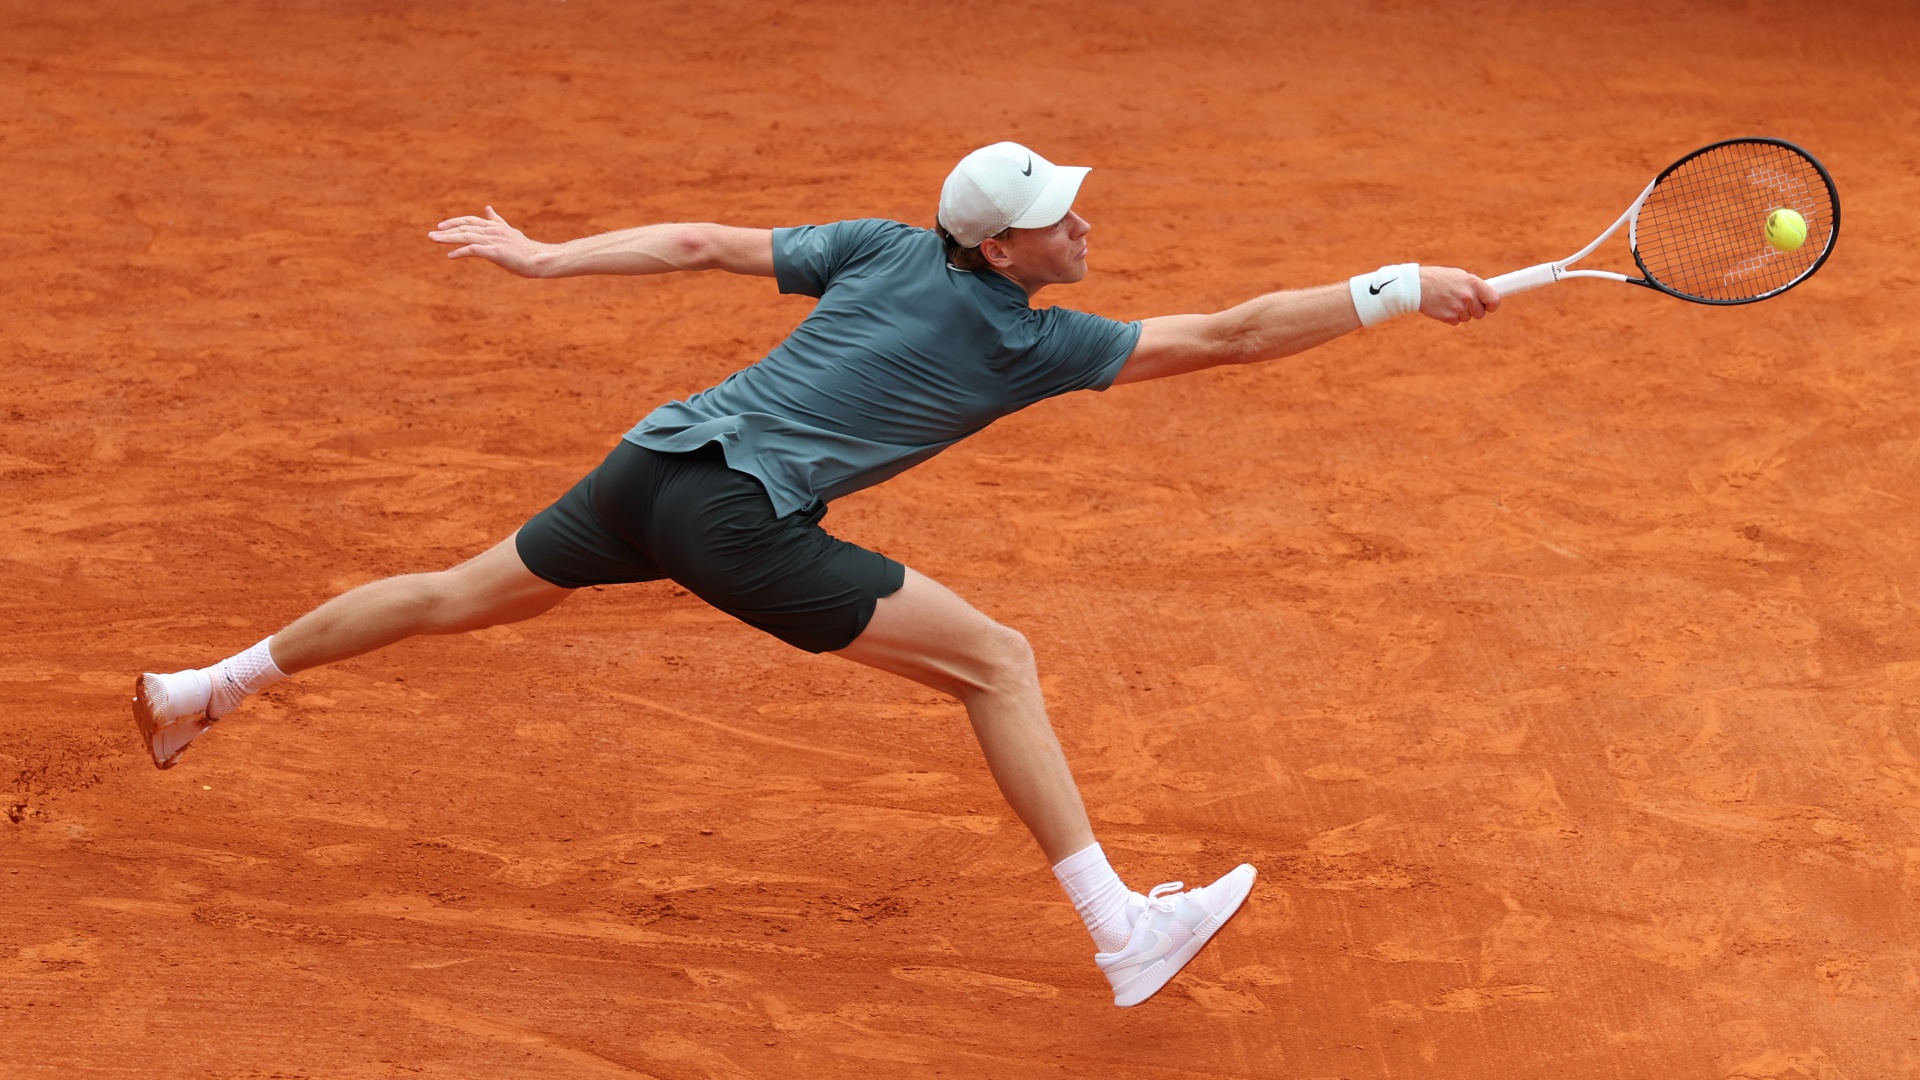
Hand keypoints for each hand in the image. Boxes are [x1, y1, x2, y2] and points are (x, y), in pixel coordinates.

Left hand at [428, 206, 553, 276]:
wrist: (540, 259)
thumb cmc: (526, 250)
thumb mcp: (509, 232)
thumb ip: (497, 220)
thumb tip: (488, 208)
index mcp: (496, 226)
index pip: (471, 221)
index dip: (455, 222)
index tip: (442, 226)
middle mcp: (492, 231)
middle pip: (465, 227)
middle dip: (446, 230)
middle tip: (431, 235)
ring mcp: (493, 241)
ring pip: (466, 236)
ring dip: (448, 238)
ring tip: (434, 240)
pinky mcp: (495, 252)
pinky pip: (473, 250)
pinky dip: (460, 252)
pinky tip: (450, 256)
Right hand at [1418, 266, 1500, 325]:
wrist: (1416, 286)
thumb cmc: (1437, 279)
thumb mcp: (1457, 276)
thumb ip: (1472, 286)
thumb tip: (1485, 295)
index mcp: (1472, 283)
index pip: (1494, 299)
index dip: (1492, 305)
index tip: (1489, 306)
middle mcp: (1468, 296)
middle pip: (1480, 313)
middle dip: (1473, 311)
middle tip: (1462, 303)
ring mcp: (1459, 308)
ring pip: (1467, 318)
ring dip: (1460, 313)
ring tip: (1447, 301)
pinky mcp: (1449, 317)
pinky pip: (1455, 322)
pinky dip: (1449, 317)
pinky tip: (1441, 307)